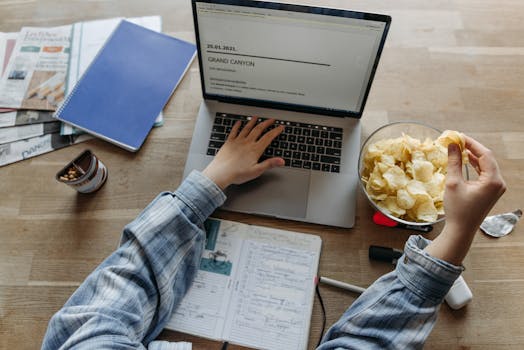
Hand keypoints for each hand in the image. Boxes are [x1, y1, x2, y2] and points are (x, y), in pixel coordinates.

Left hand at [202, 117, 284, 189]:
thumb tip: (281, 161)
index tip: (280, 127)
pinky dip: (237, 126)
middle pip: (258, 129)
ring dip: (252, 122)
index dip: (275, 131)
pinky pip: (234, 131)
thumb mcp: (256, 171)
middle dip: (266, 123)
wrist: (221, 173)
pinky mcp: (229, 143)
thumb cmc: (237, 174)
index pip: (268, 137)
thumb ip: (269, 164)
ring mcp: (237, 141)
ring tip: (256, 117)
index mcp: (255, 150)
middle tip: (271, 120)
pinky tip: (238, 122)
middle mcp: (247, 143)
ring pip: (247, 128)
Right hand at [425, 135, 505, 264]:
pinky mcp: (491, 191)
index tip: (458, 136)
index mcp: (493, 180)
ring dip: (473, 156)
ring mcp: (496, 187)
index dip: (472, 143)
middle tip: (457, 140)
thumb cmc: (457, 209)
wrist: (461, 230)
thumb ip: (454, 162)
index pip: (485, 154)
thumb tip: (452, 145)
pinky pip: (485, 173)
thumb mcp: (453, 183)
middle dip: (472, 148)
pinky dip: (475, 165)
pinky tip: (465, 160)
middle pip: (487, 158)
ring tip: (459, 148)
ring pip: (486, 165)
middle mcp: (499, 183)